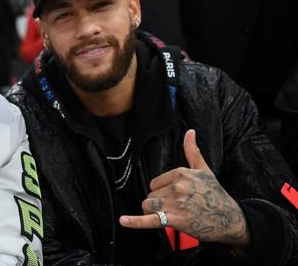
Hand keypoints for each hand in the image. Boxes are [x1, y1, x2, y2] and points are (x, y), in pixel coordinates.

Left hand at [119, 130, 250, 248]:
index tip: (177, 196)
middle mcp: (176, 187)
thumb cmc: (215, 195)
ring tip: (172, 215)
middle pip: (151, 194)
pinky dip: (135, 221)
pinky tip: (123, 220)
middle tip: (178, 207)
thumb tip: (190, 131)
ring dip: (156, 212)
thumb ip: (192, 151)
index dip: (163, 191)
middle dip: (160, 202)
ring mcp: (174, 204)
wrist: (229, 219)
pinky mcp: (174, 220)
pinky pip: (149, 220)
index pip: (155, 183)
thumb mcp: (204, 170)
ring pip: (148, 205)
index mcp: (180, 173)